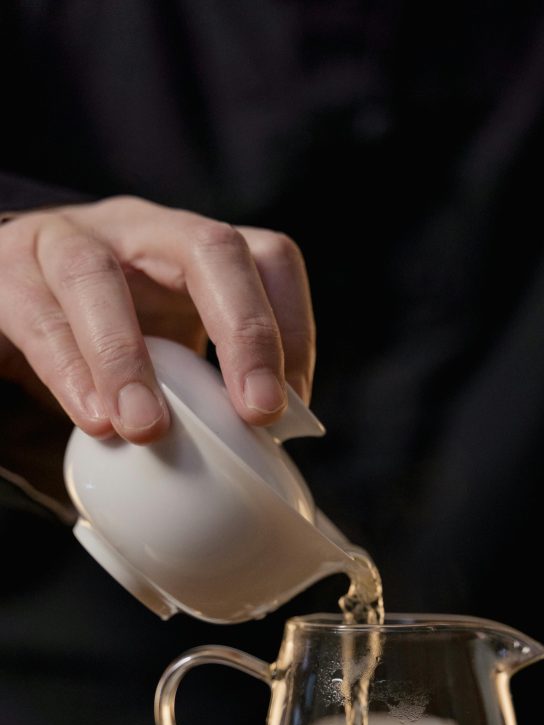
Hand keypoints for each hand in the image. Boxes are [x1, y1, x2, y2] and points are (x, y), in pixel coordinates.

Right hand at [0, 196, 314, 442]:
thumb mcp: (167, 345)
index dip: (292, 328)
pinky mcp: (8, 275)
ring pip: (95, 276)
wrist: (5, 292)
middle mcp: (140, 230)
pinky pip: (36, 317)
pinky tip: (95, 421)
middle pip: (209, 248)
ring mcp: (67, 242)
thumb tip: (268, 452)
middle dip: (244, 331)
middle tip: (257, 412)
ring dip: (127, 358)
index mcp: (193, 247)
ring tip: (147, 429)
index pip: (267, 257)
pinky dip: (68, 371)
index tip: (292, 410)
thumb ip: (209, 381)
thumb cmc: (102, 328)